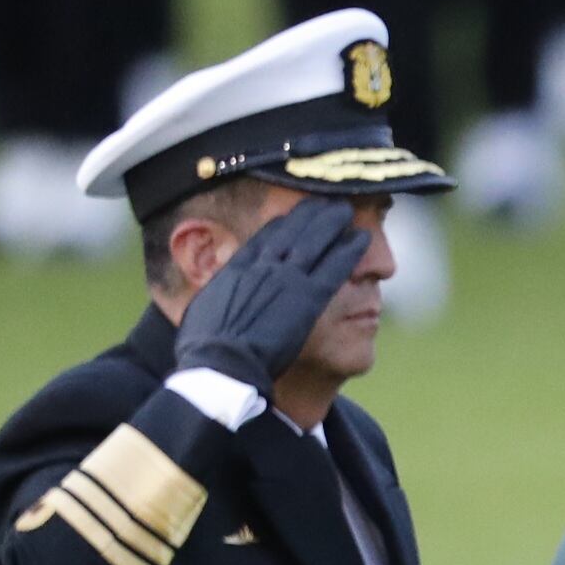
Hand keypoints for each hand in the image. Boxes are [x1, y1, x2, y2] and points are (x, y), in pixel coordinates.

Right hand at [173, 193, 367, 394]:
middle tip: (325, 203)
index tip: (290, 215)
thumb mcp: (204, 315)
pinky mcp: (308, 298)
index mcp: (236, 270)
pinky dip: (348, 250)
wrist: (223, 362)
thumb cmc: (206, 349)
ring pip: (314, 242)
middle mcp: (262, 267)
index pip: (262, 239)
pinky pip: (334, 267)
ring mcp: (286, 280)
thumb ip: (215, 302)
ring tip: (345, 210)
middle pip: (290, 231)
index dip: (280, 225)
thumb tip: (213, 305)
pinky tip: (361, 238)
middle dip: (308, 215)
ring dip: (331, 223)